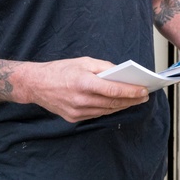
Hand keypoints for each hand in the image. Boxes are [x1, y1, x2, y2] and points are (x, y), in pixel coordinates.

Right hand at [14, 57, 149, 122]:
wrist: (35, 84)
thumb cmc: (61, 69)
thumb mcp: (84, 61)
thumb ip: (104, 67)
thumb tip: (122, 73)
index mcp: (84, 82)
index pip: (114, 90)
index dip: (132, 91)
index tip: (144, 91)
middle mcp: (80, 99)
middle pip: (113, 103)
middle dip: (131, 100)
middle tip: (144, 96)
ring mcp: (76, 111)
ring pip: (106, 111)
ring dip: (122, 106)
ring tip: (135, 100)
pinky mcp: (73, 118)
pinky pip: (96, 114)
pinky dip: (109, 109)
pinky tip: (118, 104)